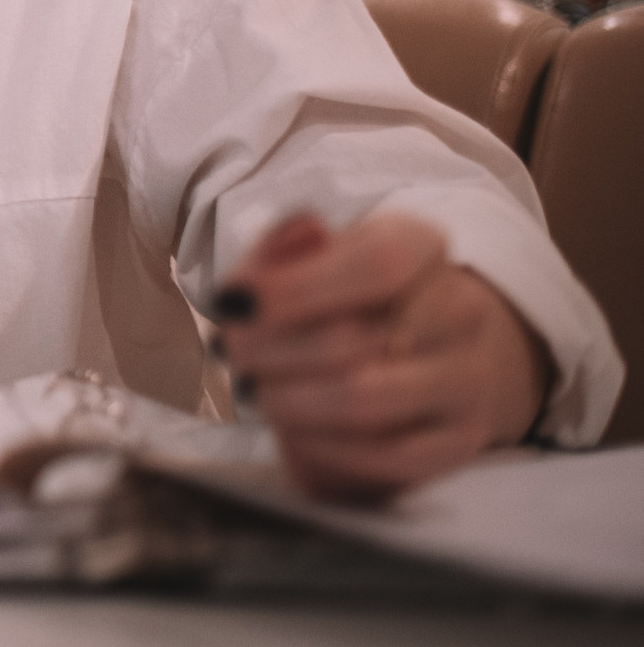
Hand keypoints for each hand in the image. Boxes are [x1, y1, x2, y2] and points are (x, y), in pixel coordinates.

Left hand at [215, 213, 550, 501]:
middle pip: (351, 339)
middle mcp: (462, 311)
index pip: (377, 262)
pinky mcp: (461, 441)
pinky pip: (385, 454)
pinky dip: (322, 444)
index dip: (295, 287)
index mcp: (422, 245)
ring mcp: (470, 379)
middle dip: (268, 350)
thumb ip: (278, 252)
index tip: (231, 303)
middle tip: (229, 352)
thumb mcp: (309, 254)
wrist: (418, 345)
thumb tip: (274, 262)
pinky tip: (291, 427)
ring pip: (365, 399)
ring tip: (253, 389)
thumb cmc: (343, 292)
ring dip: (288, 399)